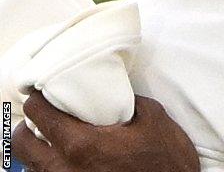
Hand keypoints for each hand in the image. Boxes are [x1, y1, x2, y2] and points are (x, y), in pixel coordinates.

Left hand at [12, 91, 199, 171]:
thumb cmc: (167, 162)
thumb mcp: (156, 119)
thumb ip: (130, 103)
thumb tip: (114, 96)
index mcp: (82, 144)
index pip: (40, 114)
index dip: (40, 98)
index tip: (46, 92)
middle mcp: (66, 169)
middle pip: (22, 144)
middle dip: (29, 127)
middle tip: (45, 118)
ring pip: (33, 166)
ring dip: (41, 150)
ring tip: (58, 141)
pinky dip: (54, 167)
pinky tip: (71, 162)